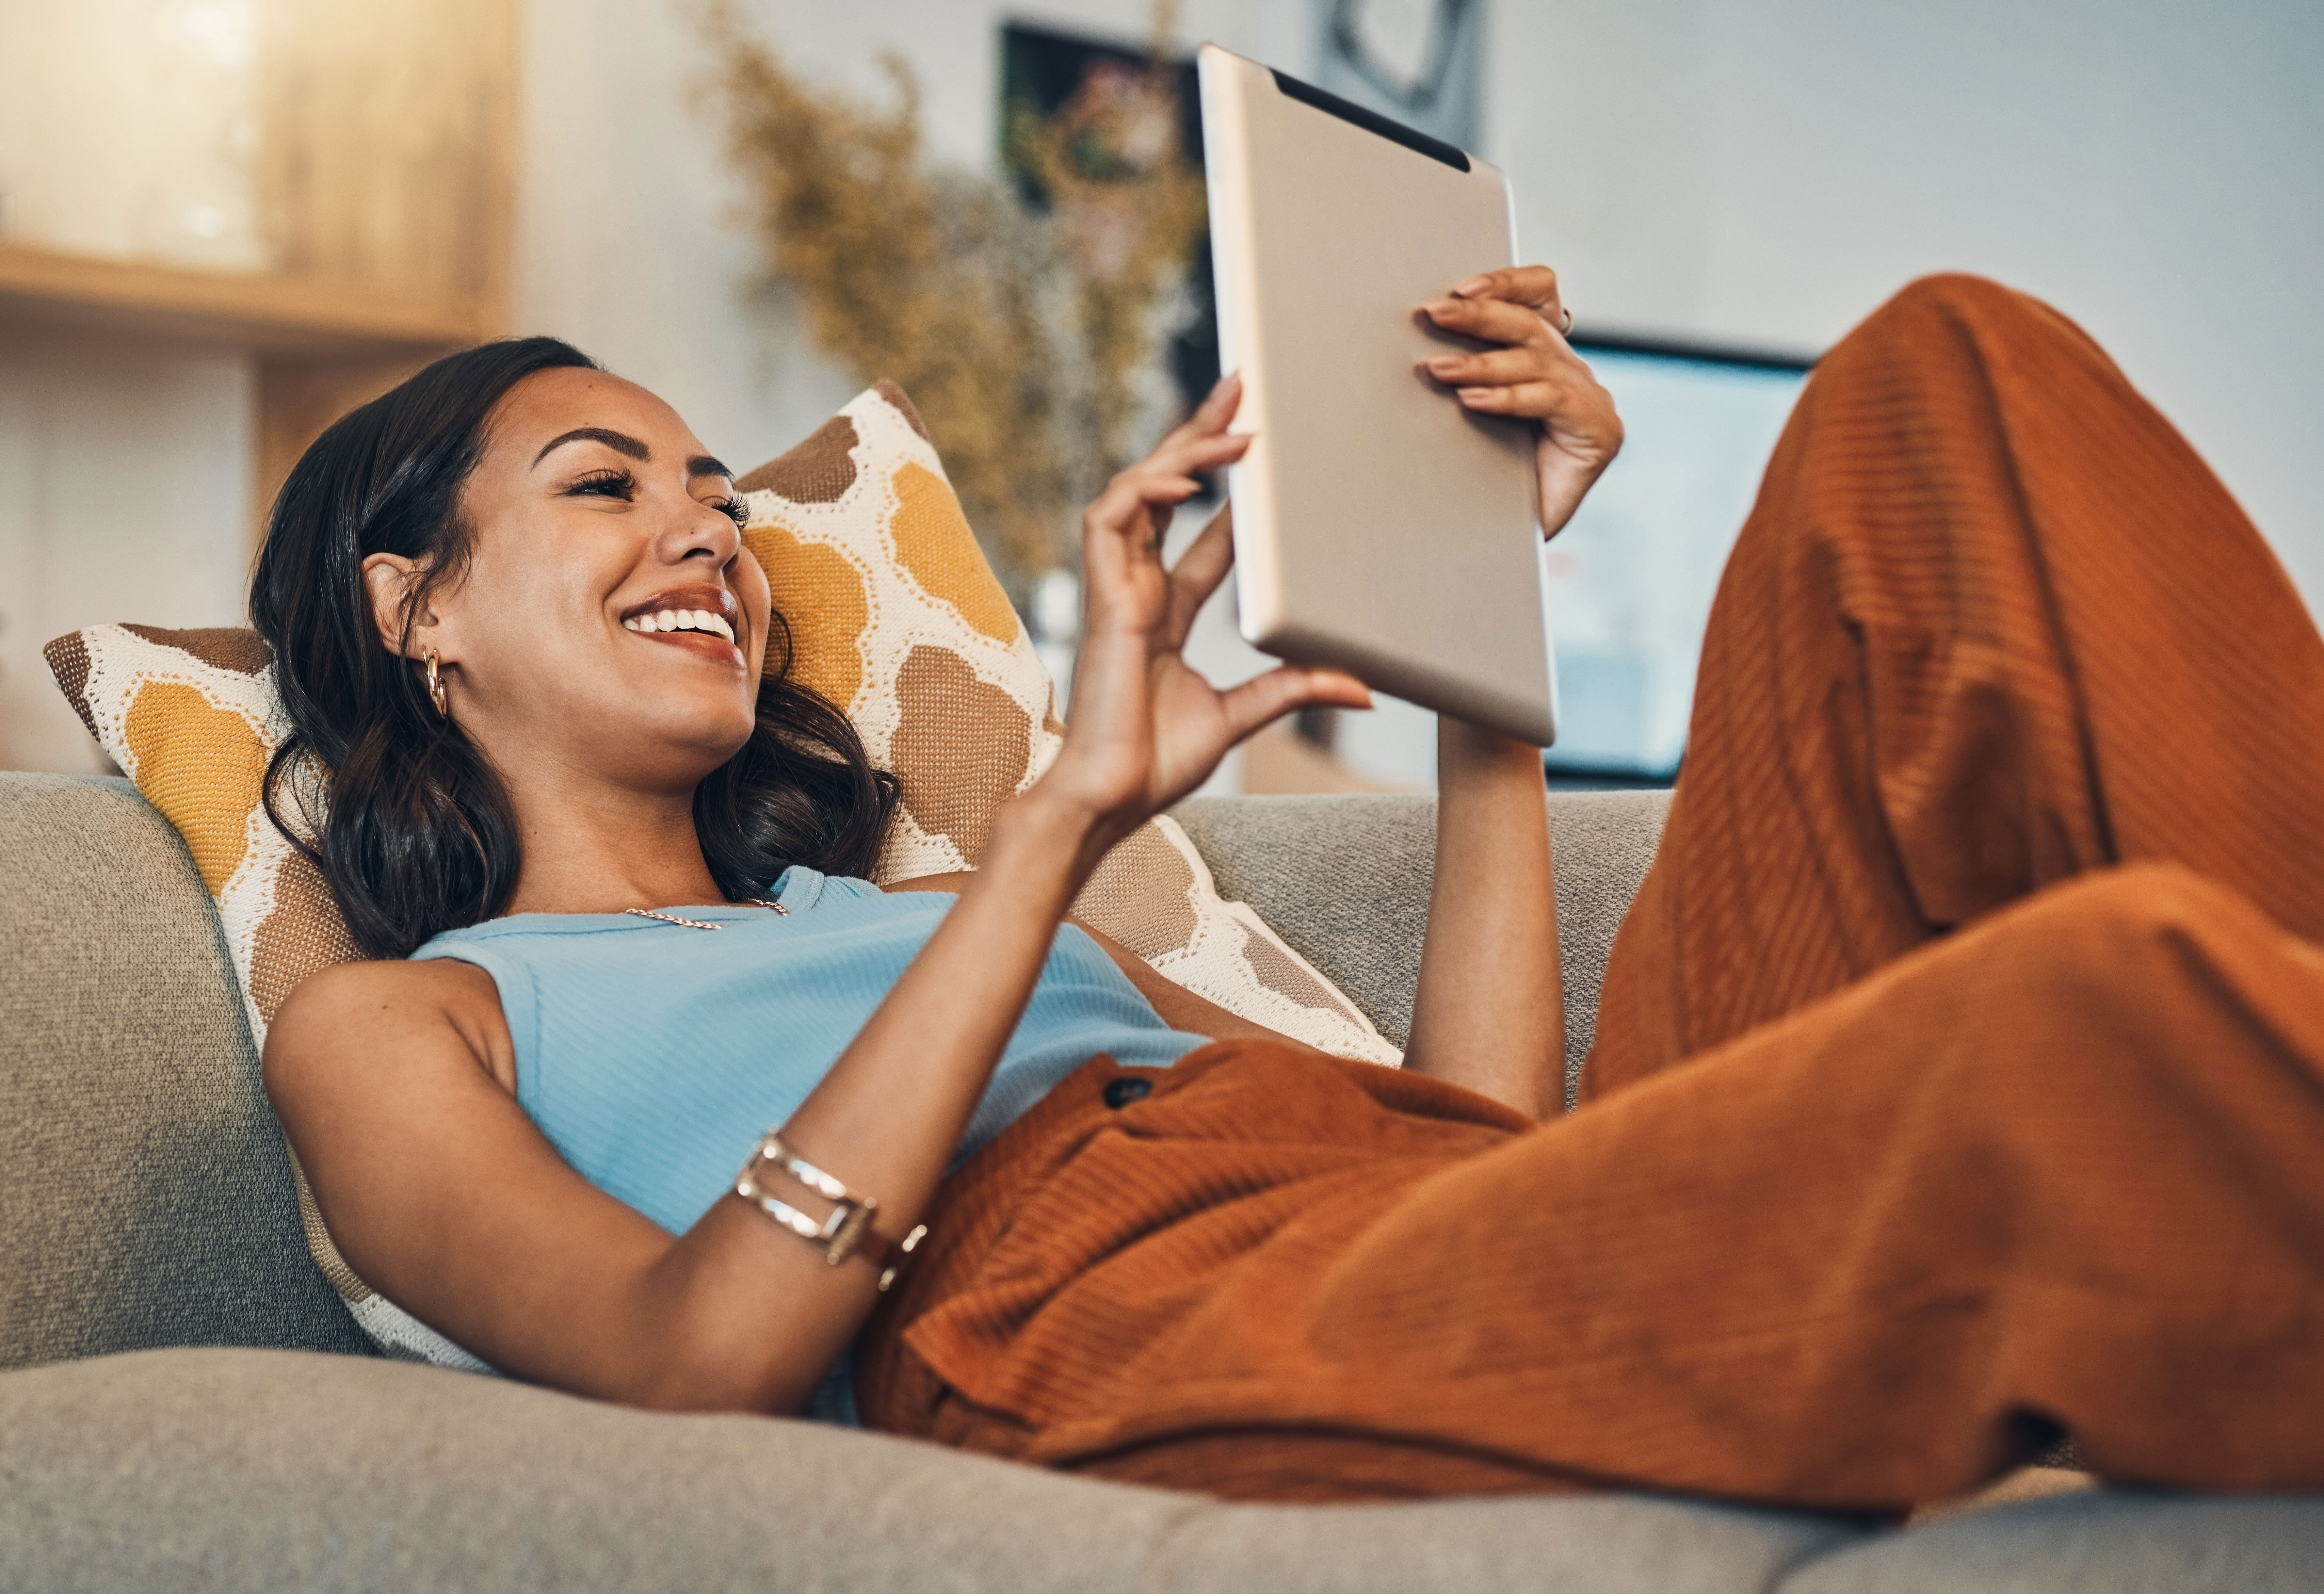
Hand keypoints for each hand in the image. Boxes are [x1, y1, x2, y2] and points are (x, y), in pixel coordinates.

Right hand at [1033, 375, 1371, 853]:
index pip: (1201, 530)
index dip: (1228, 487)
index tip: (1261, 449)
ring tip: (1232, 431)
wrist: (1109, 800)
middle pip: (1166, 491)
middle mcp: (1138, 589)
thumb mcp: (1242, 714)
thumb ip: (1293, 689)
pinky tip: (1180, 480)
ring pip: (1138, 492)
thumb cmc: (1155, 764)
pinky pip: (1109, 522)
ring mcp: (1115, 590)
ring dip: (1181, 455)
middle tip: (1239, 389)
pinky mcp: (1100, 599)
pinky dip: (1142, 493)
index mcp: (1165, 611)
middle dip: (1199, 437)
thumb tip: (1362, 687)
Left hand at [1418, 265, 1623, 538]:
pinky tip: (1474, 401)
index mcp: (1547, 360)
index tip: (1459, 286)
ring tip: (1438, 369)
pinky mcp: (1599, 431)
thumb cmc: (1486, 480)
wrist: (1507, 543)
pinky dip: (1508, 398)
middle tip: (1434, 314)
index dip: (1506, 284)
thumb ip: (1465, 375)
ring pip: (1535, 362)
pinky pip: (1550, 401)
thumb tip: (1418, 341)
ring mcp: (1591, 401)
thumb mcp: (1472, 413)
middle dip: (1479, 316)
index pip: (1538, 300)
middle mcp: (1573, 373)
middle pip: (1530, 325)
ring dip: (1480, 363)